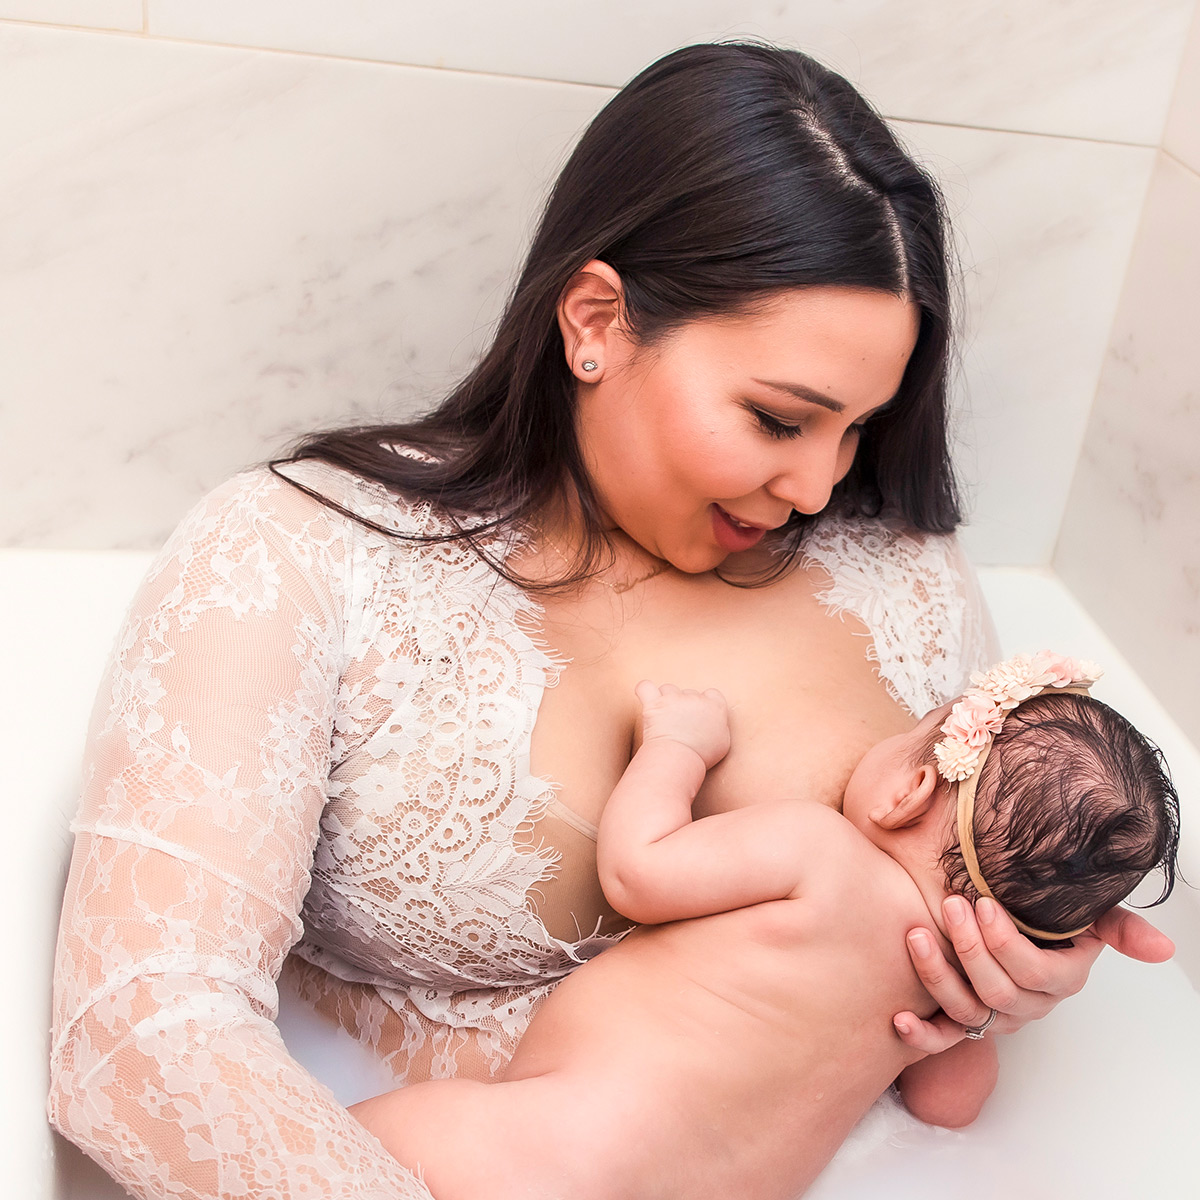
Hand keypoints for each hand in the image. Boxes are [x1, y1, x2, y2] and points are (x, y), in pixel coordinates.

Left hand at [635, 680, 730, 769]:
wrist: (679, 760)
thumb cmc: (701, 757)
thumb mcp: (722, 743)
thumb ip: (720, 726)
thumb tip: (713, 721)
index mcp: (715, 707)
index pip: (712, 694)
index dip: (705, 704)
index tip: (699, 717)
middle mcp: (695, 699)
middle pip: (689, 693)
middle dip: (684, 706)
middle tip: (679, 725)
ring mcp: (674, 699)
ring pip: (668, 689)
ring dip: (665, 700)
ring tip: (663, 719)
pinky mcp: (654, 704)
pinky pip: (645, 687)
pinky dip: (644, 691)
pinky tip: (646, 699)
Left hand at [892, 896, 1174, 1054]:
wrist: (1008, 925)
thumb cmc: (1047, 918)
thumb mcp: (1086, 915)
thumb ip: (1118, 927)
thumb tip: (1163, 948)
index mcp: (1059, 979)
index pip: (1034, 972)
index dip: (1006, 942)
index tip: (983, 902)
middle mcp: (1028, 1004)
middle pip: (997, 990)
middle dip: (969, 948)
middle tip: (951, 906)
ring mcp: (994, 1017)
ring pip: (966, 1009)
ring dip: (937, 976)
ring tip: (916, 936)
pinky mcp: (961, 1022)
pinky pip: (942, 1038)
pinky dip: (921, 1033)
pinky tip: (899, 1017)